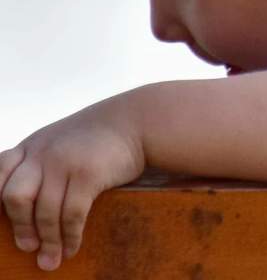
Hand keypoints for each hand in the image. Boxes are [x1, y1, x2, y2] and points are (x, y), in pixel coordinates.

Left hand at [0, 97, 144, 269]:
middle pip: (15, 198)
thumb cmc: (99, 137)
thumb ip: (41, 163)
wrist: (138, 120)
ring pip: (45, 212)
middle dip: (20, 228)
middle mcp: (43, 152)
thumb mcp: (61, 140)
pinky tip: (73, 247)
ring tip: (51, 260)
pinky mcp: (88, 174)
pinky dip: (70, 236)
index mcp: (32, 145)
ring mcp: (65, 162)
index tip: (6, 224)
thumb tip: (27, 210)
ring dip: (48, 242)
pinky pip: (71, 214)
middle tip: (27, 247)